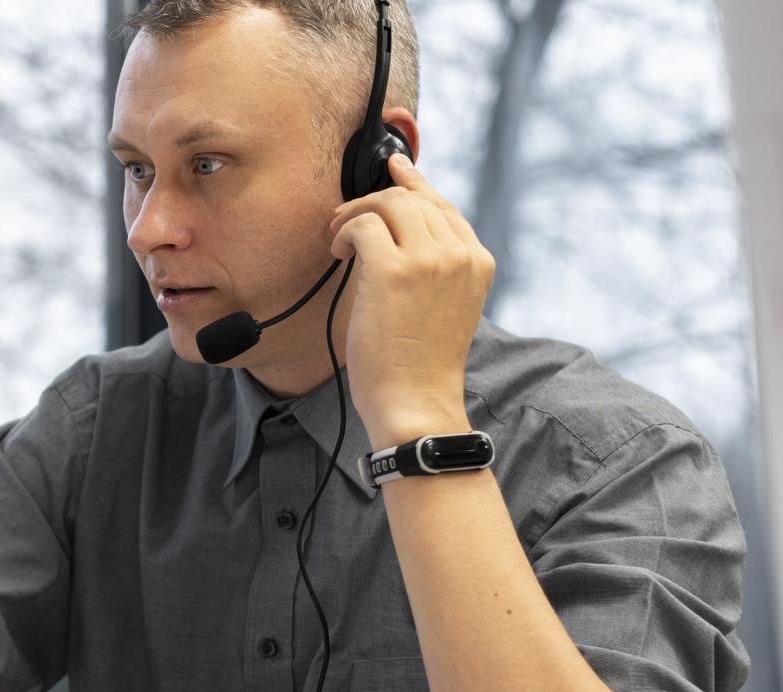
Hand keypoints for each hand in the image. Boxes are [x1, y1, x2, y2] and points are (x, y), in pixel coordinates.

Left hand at [328, 154, 494, 447]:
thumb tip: (398, 230)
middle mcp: (459, 253)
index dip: (413, 184)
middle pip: (413, 197)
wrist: (415, 401)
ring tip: (338, 240)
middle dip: (374, 200)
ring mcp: (428, 259)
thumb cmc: (420, 362)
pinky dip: (344, 233)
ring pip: (388, 203)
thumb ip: (436, 266)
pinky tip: (338, 254)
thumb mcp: (444, 305)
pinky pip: (363, 225)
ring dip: (355, 214)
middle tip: (344, 220)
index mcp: (477, 261)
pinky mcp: (393, 270)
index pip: (443, 205)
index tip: (394, 168)